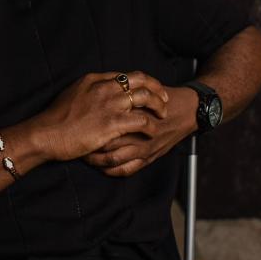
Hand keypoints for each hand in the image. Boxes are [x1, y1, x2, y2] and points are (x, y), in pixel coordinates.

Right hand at [29, 71, 168, 162]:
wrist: (47, 133)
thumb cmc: (56, 118)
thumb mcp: (72, 94)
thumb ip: (89, 89)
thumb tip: (98, 90)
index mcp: (95, 80)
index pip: (126, 75)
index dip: (142, 82)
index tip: (149, 89)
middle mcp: (105, 88)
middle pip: (140, 80)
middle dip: (156, 88)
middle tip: (164, 98)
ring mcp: (109, 105)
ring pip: (145, 97)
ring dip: (158, 106)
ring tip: (162, 115)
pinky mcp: (112, 123)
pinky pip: (142, 121)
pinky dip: (151, 126)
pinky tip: (152, 132)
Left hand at [82, 86, 198, 175]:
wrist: (188, 110)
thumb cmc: (160, 98)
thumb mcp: (138, 89)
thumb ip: (118, 91)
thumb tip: (94, 88)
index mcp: (131, 110)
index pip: (102, 121)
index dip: (85, 126)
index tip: (73, 127)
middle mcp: (136, 130)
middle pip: (104, 141)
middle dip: (87, 145)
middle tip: (73, 145)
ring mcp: (144, 146)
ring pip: (113, 159)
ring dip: (96, 160)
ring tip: (84, 157)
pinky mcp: (150, 156)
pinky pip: (126, 170)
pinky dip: (111, 170)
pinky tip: (101, 168)